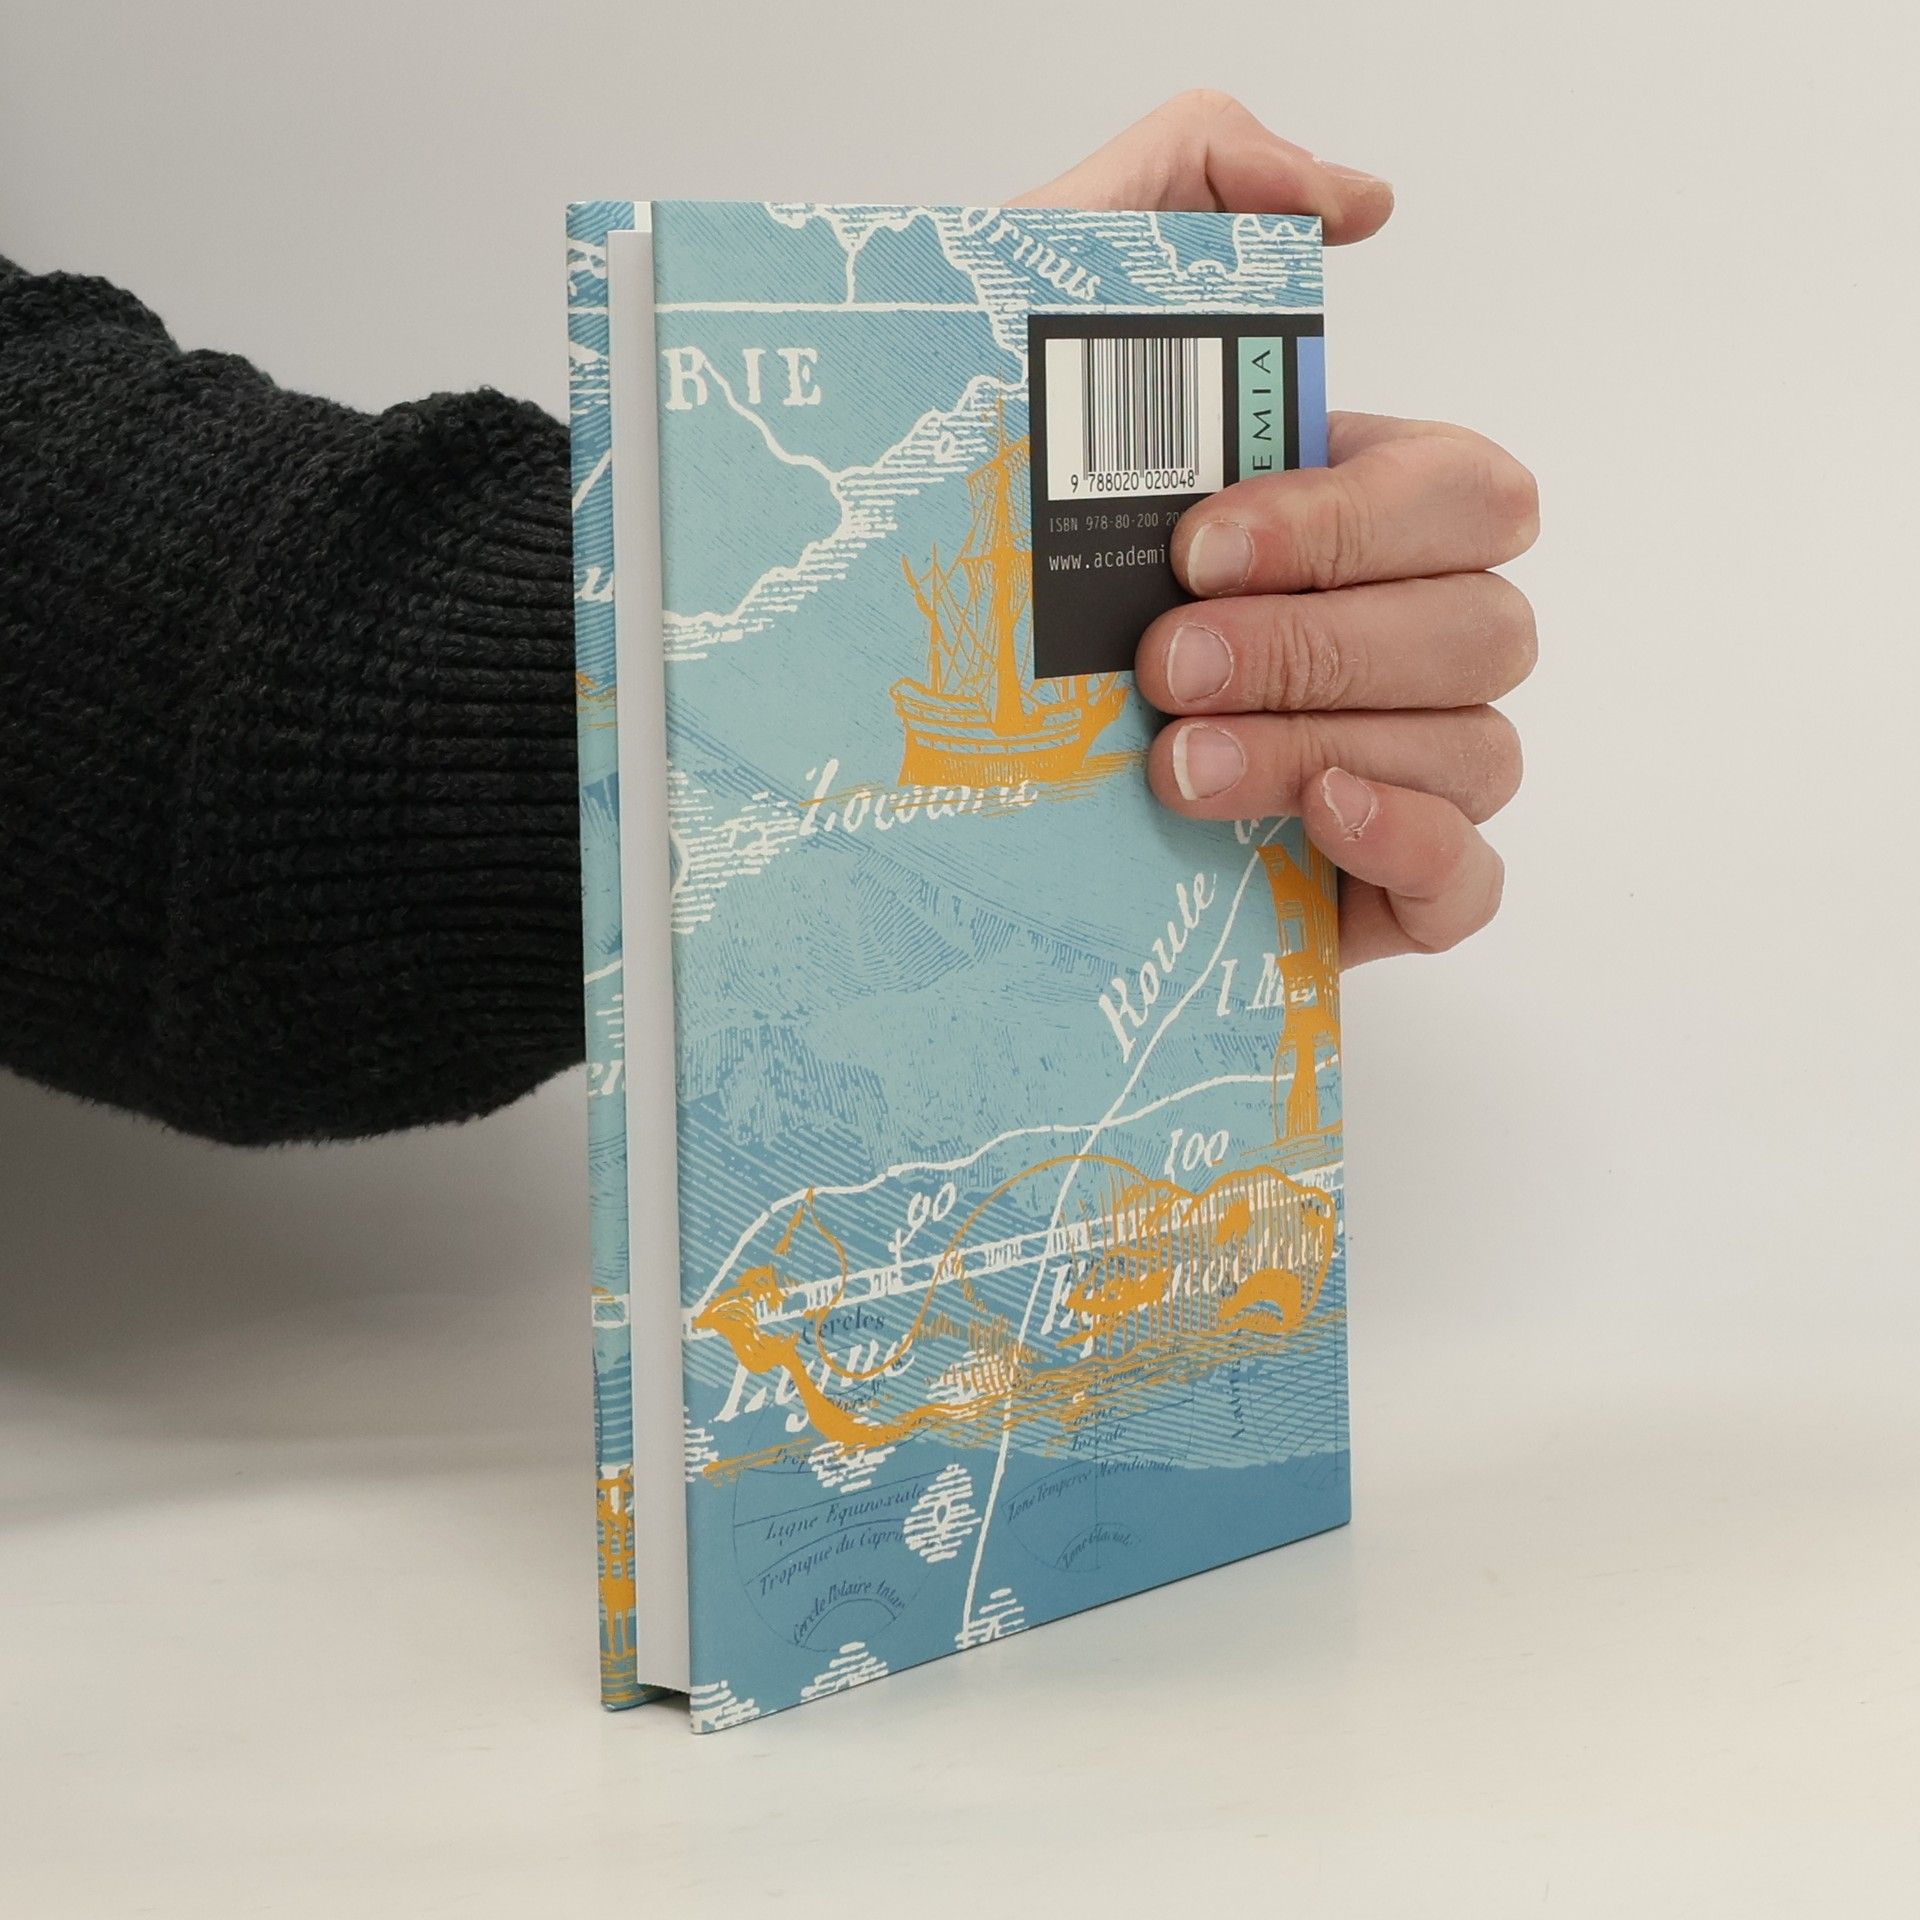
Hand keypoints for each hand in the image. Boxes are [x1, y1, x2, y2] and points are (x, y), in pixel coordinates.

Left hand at [1016, 93, 1537, 965]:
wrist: (895, 760)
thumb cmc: (976, 538)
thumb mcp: (1037, 326)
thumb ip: (1183, 186)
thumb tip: (1354, 200)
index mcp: (1342, 518)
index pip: (1465, 493)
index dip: (1355, 520)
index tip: (1195, 547)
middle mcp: (1387, 639)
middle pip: (1484, 623)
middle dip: (1323, 643)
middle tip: (1164, 664)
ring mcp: (1391, 767)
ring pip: (1478, 745)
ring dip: (1330, 744)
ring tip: (1173, 767)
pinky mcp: (1369, 889)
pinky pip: (1470, 879)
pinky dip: (1416, 844)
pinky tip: (1316, 819)